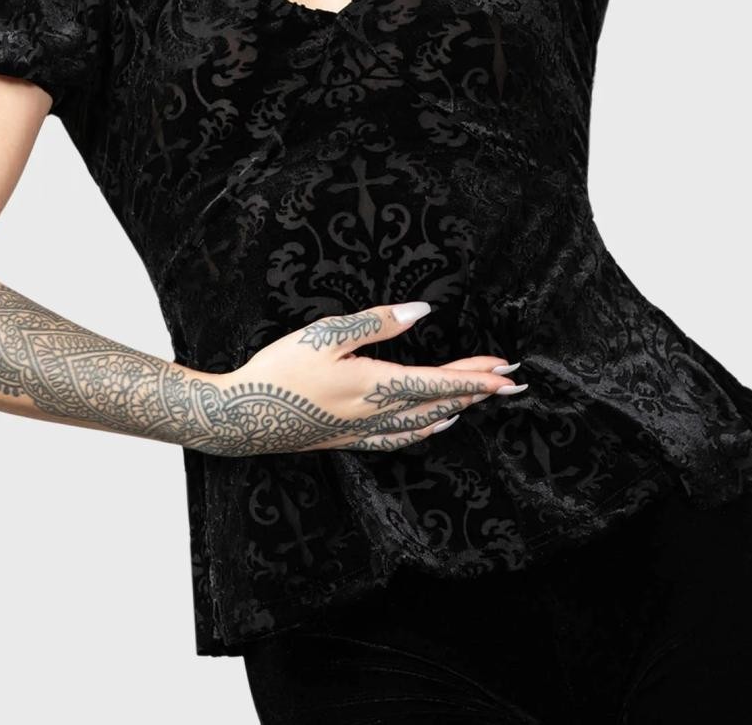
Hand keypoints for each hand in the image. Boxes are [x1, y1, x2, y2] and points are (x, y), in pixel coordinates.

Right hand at [178, 301, 524, 456]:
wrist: (240, 416)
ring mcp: (363, 431)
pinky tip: (434, 427)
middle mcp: (376, 414)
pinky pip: (401, 439)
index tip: (507, 372)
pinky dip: (426, 431)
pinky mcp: (348, 439)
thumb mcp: (326, 334)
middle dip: (477, 390)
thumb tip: (422, 313)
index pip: (440, 382)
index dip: (476, 377)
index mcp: (375, 385)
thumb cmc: (280, 368)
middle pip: (440, 403)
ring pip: (425, 423)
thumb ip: (377, 323)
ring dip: (458, 408)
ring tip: (483, 397)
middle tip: (511, 381)